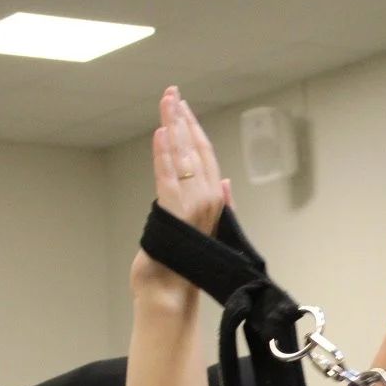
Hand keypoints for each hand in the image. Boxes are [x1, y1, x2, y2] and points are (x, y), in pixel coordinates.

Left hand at [132, 87, 231, 297]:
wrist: (172, 292)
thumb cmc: (184, 266)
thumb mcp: (205, 229)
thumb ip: (220, 205)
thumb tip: (226, 182)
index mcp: (216, 200)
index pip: (205, 154)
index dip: (194, 127)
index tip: (184, 106)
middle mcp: (208, 199)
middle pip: (194, 148)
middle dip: (182, 117)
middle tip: (172, 93)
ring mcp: (192, 205)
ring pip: (182, 157)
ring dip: (172, 126)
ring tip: (165, 102)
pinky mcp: (174, 212)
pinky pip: (168, 176)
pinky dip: (163, 153)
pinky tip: (160, 132)